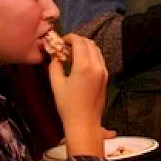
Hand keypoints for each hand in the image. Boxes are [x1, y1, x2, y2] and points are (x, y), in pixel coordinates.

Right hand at [48, 34, 108, 156]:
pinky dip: (91, 55)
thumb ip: (55, 66)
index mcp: (84, 66)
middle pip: (90, 43)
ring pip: (97, 50)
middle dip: (78, 41)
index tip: (62, 41)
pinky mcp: (106, 77)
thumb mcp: (56, 84)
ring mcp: (104, 71)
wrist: (84, 123)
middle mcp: (97, 66)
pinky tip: (80, 62)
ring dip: (85, 47)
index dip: (70, 38)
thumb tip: (54, 55)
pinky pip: (99, 59)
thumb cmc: (68, 105)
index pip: (80, 42)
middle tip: (66, 46)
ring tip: (72, 54)